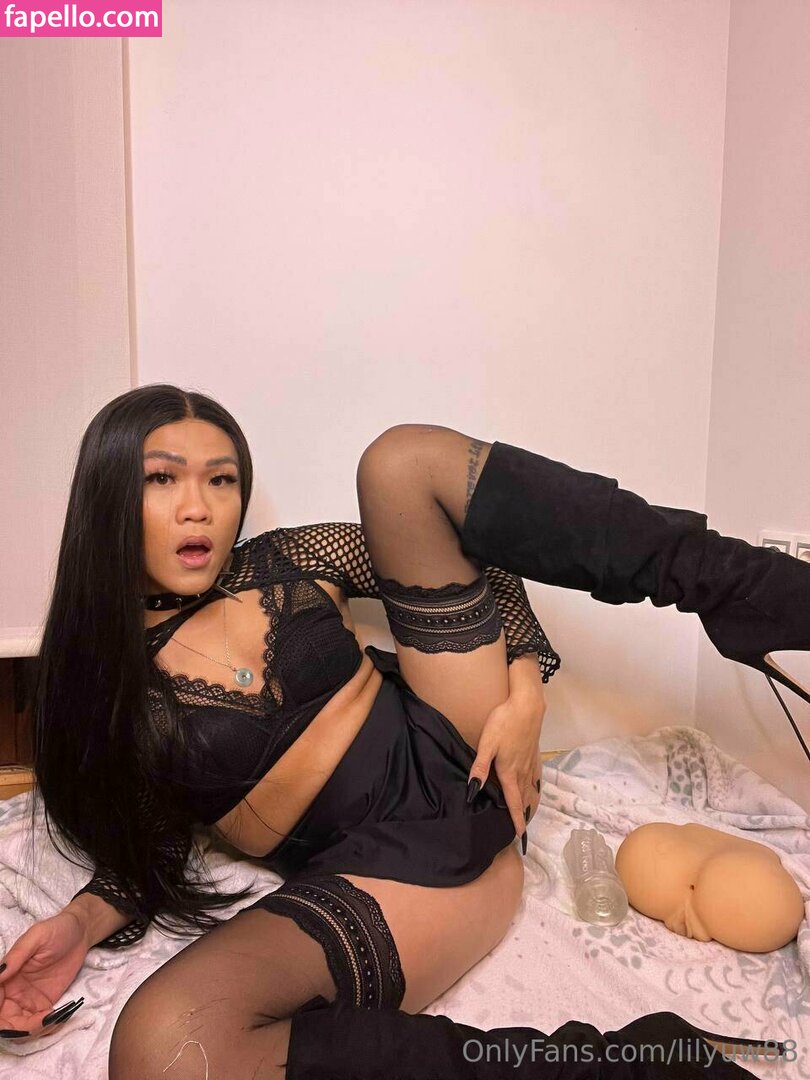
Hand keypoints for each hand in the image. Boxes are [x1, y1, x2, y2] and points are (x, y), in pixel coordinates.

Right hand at [0, 911, 88, 1042]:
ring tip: (51, 1019)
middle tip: (36, 1024)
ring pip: (19, 1026)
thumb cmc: (56, 929)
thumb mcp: (36, 936)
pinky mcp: (43, 1004)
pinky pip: (37, 1023)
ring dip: (30, 1031)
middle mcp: (12, 991)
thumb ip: (17, 956)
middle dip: (14, 1029)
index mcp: (5, 975)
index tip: (12, 1017)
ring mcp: (27, 1000)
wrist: (81, 932)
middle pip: (3, 1020)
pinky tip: (55, 1017)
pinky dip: (43, 1027)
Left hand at [466, 679, 546, 850]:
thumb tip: (473, 792)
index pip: (512, 802)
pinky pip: (535, 777)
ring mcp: (530, 762)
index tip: (519, 837)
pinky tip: (534, 789)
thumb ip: (480, 768)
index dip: (515, 820)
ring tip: (526, 815)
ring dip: (528, 803)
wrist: (528, 705)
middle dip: (522, 815)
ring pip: (530, 789)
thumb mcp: (487, 744)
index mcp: (509, 772)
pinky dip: (534, 788)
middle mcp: (522, 771)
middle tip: (521, 831)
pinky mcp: (534, 753)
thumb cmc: (504, 722)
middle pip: (523, 799)